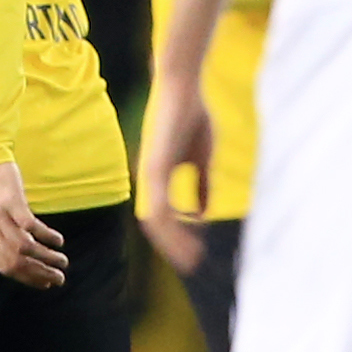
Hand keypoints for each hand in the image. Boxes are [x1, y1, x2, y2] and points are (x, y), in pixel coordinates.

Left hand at [0, 160, 69, 285]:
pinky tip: (58, 240)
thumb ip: (1, 237)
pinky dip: (47, 236)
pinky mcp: (11, 202)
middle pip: (16, 262)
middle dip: (41, 273)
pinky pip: (31, 227)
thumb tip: (23, 257)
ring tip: (62, 260)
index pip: (6, 268)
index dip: (28, 278)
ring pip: (25, 248)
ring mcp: (0, 217)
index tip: (46, 284)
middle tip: (60, 278)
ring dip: (47, 258)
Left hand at [136, 70, 213, 274]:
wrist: (183, 86)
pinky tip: (190, 231)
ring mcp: (150, 173)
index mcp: (158, 179)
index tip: (194, 254)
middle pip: (155, 224)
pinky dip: (173, 221)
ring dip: (173, 241)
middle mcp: (150, 179)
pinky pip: (161, 200)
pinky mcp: (156, 165)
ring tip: (191, 258)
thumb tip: (202, 215)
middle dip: (172, 247)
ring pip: (155, 219)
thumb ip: (201, 186)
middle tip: (191, 265)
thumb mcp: (202, 158)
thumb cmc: (193, 116)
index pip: (162, 218)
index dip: (176, 238)